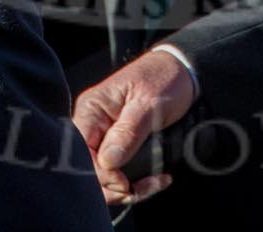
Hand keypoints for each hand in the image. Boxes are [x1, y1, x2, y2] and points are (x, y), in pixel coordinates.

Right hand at [72, 50, 196, 205]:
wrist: (183, 73)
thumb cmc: (164, 79)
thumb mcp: (149, 104)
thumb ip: (127, 132)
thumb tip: (108, 162)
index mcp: (92, 109)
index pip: (79, 150)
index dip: (98, 173)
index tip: (124, 182)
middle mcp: (93, 124)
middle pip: (88, 169)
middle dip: (113, 186)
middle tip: (139, 189)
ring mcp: (106, 137)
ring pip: (104, 176)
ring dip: (126, 188)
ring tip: (153, 184)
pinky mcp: (120, 147)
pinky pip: (119, 173)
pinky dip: (136, 183)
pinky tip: (156, 180)